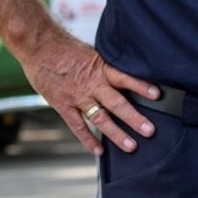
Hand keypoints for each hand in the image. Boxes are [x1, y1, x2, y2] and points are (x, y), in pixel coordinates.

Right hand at [17, 28, 158, 155]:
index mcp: (101, 68)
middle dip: (134, 118)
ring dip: (117, 133)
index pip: (126, 77)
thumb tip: (126, 74)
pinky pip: (77, 126)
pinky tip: (99, 151)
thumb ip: (107, 67)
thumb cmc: (66, 48)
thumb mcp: (92, 53)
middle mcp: (92, 84)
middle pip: (117, 103)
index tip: (158, 95)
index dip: (141, 86)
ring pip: (100, 118)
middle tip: (150, 131)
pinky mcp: (63, 105)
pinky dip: (88, 140)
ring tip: (132, 146)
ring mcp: (77, 97)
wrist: (39, 47)